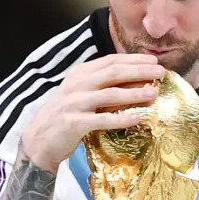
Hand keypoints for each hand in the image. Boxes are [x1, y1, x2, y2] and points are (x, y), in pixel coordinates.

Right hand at [20, 53, 163, 172]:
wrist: (38, 140)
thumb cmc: (64, 115)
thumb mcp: (79, 92)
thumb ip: (99, 83)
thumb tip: (133, 77)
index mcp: (80, 74)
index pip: (110, 61)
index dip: (133, 59)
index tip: (153, 60)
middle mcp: (77, 85)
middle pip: (113, 73)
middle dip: (139, 70)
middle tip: (160, 72)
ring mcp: (75, 103)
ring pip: (109, 94)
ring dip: (134, 92)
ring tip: (153, 93)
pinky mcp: (74, 123)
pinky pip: (102, 119)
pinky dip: (121, 118)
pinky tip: (137, 117)